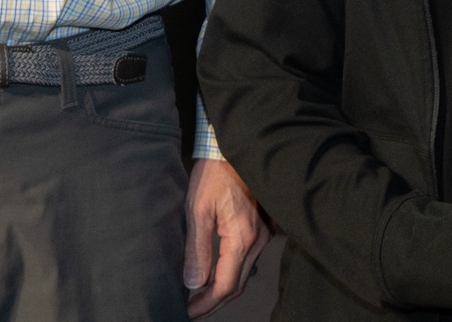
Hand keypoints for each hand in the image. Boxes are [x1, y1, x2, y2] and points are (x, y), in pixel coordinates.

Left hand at [184, 155, 268, 316]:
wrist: (233, 147)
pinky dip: (232, 273)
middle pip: (238, 285)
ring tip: (201, 297)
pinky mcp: (262, 228)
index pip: (226, 285)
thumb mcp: (197, 209)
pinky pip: (248, 260)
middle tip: (192, 310)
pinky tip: (216, 273)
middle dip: (215, 302)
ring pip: (244, 273)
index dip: (207, 303)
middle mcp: (257, 241)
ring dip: (224, 289)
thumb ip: (196, 249)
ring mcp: (263, 235)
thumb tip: (193, 283)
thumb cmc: (214, 174)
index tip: (188, 312)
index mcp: (242, 238)